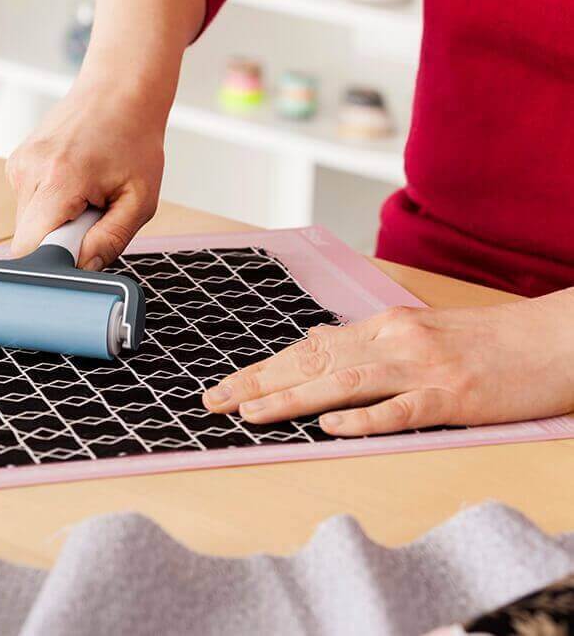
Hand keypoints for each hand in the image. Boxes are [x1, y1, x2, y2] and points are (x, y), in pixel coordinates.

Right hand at [6, 0, 204, 269]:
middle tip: (93, 215)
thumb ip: (110, 240)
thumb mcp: (139, 199)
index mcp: (58, 181)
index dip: (52, 264)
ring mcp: (18, 165)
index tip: (77, 255)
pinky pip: (28, 204)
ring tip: (86, 195)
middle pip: (28, 240)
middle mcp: (28, 171)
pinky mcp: (16, 163)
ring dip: (56, 222)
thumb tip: (83, 271)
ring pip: (28, 223)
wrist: (118, 90)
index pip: (29, 250)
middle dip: (60, 242)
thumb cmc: (134, 140)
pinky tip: (74, 181)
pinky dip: (51, 204)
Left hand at [202, 292, 573, 435]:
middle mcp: (394, 341)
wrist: (553, 341)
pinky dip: (363, 418)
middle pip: (313, 364)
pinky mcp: (452, 397)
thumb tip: (316, 340)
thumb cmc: (483, 340)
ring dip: (292, 399)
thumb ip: (363, 338)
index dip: (262, 369)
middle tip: (213, 402)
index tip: (223, 387)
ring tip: (251, 413)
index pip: (308, 351)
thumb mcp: (416, 331)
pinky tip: (329, 425)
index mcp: (382, 327)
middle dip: (258, 384)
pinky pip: (401, 409)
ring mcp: (422, 368)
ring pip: (344, 384)